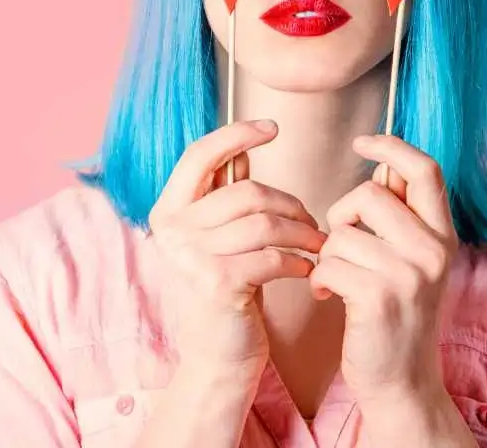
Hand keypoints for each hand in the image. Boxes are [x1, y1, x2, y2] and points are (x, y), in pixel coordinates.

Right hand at [148, 119, 326, 379]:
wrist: (217, 359)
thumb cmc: (226, 291)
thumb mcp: (220, 237)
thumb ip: (224, 195)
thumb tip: (243, 149)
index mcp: (169, 210)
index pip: (200, 154)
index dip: (236, 134)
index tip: (272, 127)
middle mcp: (172, 229)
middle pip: (246, 191)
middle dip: (290, 203)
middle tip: (314, 222)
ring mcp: (190, 256)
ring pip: (264, 223)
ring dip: (302, 233)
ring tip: (317, 245)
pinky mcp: (215, 283)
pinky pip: (271, 256)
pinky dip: (297, 261)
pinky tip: (306, 270)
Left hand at [308, 134, 458, 403]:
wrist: (402, 383)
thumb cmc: (396, 313)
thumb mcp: (412, 259)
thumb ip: (401, 214)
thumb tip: (382, 167)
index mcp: (443, 235)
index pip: (426, 169)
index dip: (392, 146)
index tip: (363, 142)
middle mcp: (433, 251)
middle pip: (370, 194)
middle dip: (342, 215)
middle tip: (342, 244)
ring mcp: (409, 276)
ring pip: (342, 233)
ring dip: (328, 254)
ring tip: (338, 278)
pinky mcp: (379, 299)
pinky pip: (329, 264)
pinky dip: (320, 278)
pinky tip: (329, 296)